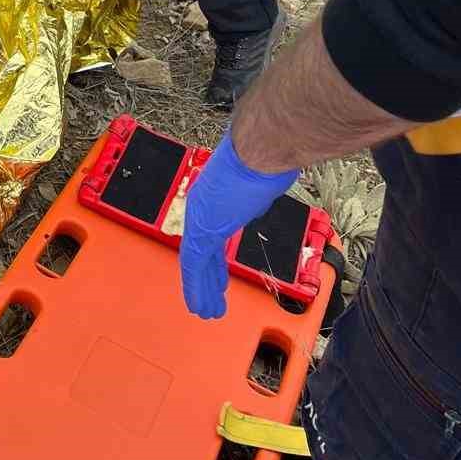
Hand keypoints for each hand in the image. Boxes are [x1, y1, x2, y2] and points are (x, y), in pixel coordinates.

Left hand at [179, 131, 299, 319]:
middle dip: (207, 276)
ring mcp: (200, 216)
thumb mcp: (261, 175)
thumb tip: (266, 189)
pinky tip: (199, 304)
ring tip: (205, 310)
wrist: (260, 149)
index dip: (212, 255)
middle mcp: (203, 204)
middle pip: (201, 248)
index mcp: (215, 193)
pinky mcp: (203, 228)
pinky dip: (196, 287)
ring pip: (195, 261)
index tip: (215, 271)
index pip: (209, 231)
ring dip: (202, 288)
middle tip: (209, 297)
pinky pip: (194, 264)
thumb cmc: (266, 154)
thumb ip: (258, 189)